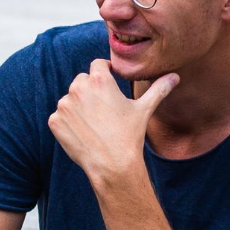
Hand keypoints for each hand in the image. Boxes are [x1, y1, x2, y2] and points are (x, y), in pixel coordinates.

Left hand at [47, 59, 176, 185]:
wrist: (112, 165)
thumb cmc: (130, 136)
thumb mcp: (144, 109)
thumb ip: (158, 89)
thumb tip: (175, 77)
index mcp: (100, 80)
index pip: (98, 65)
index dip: (105, 73)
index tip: (110, 84)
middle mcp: (78, 88)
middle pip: (82, 81)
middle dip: (91, 91)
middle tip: (104, 110)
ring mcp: (64, 105)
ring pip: (70, 99)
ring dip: (78, 107)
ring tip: (95, 124)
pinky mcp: (55, 121)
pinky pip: (60, 116)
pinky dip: (68, 123)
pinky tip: (83, 133)